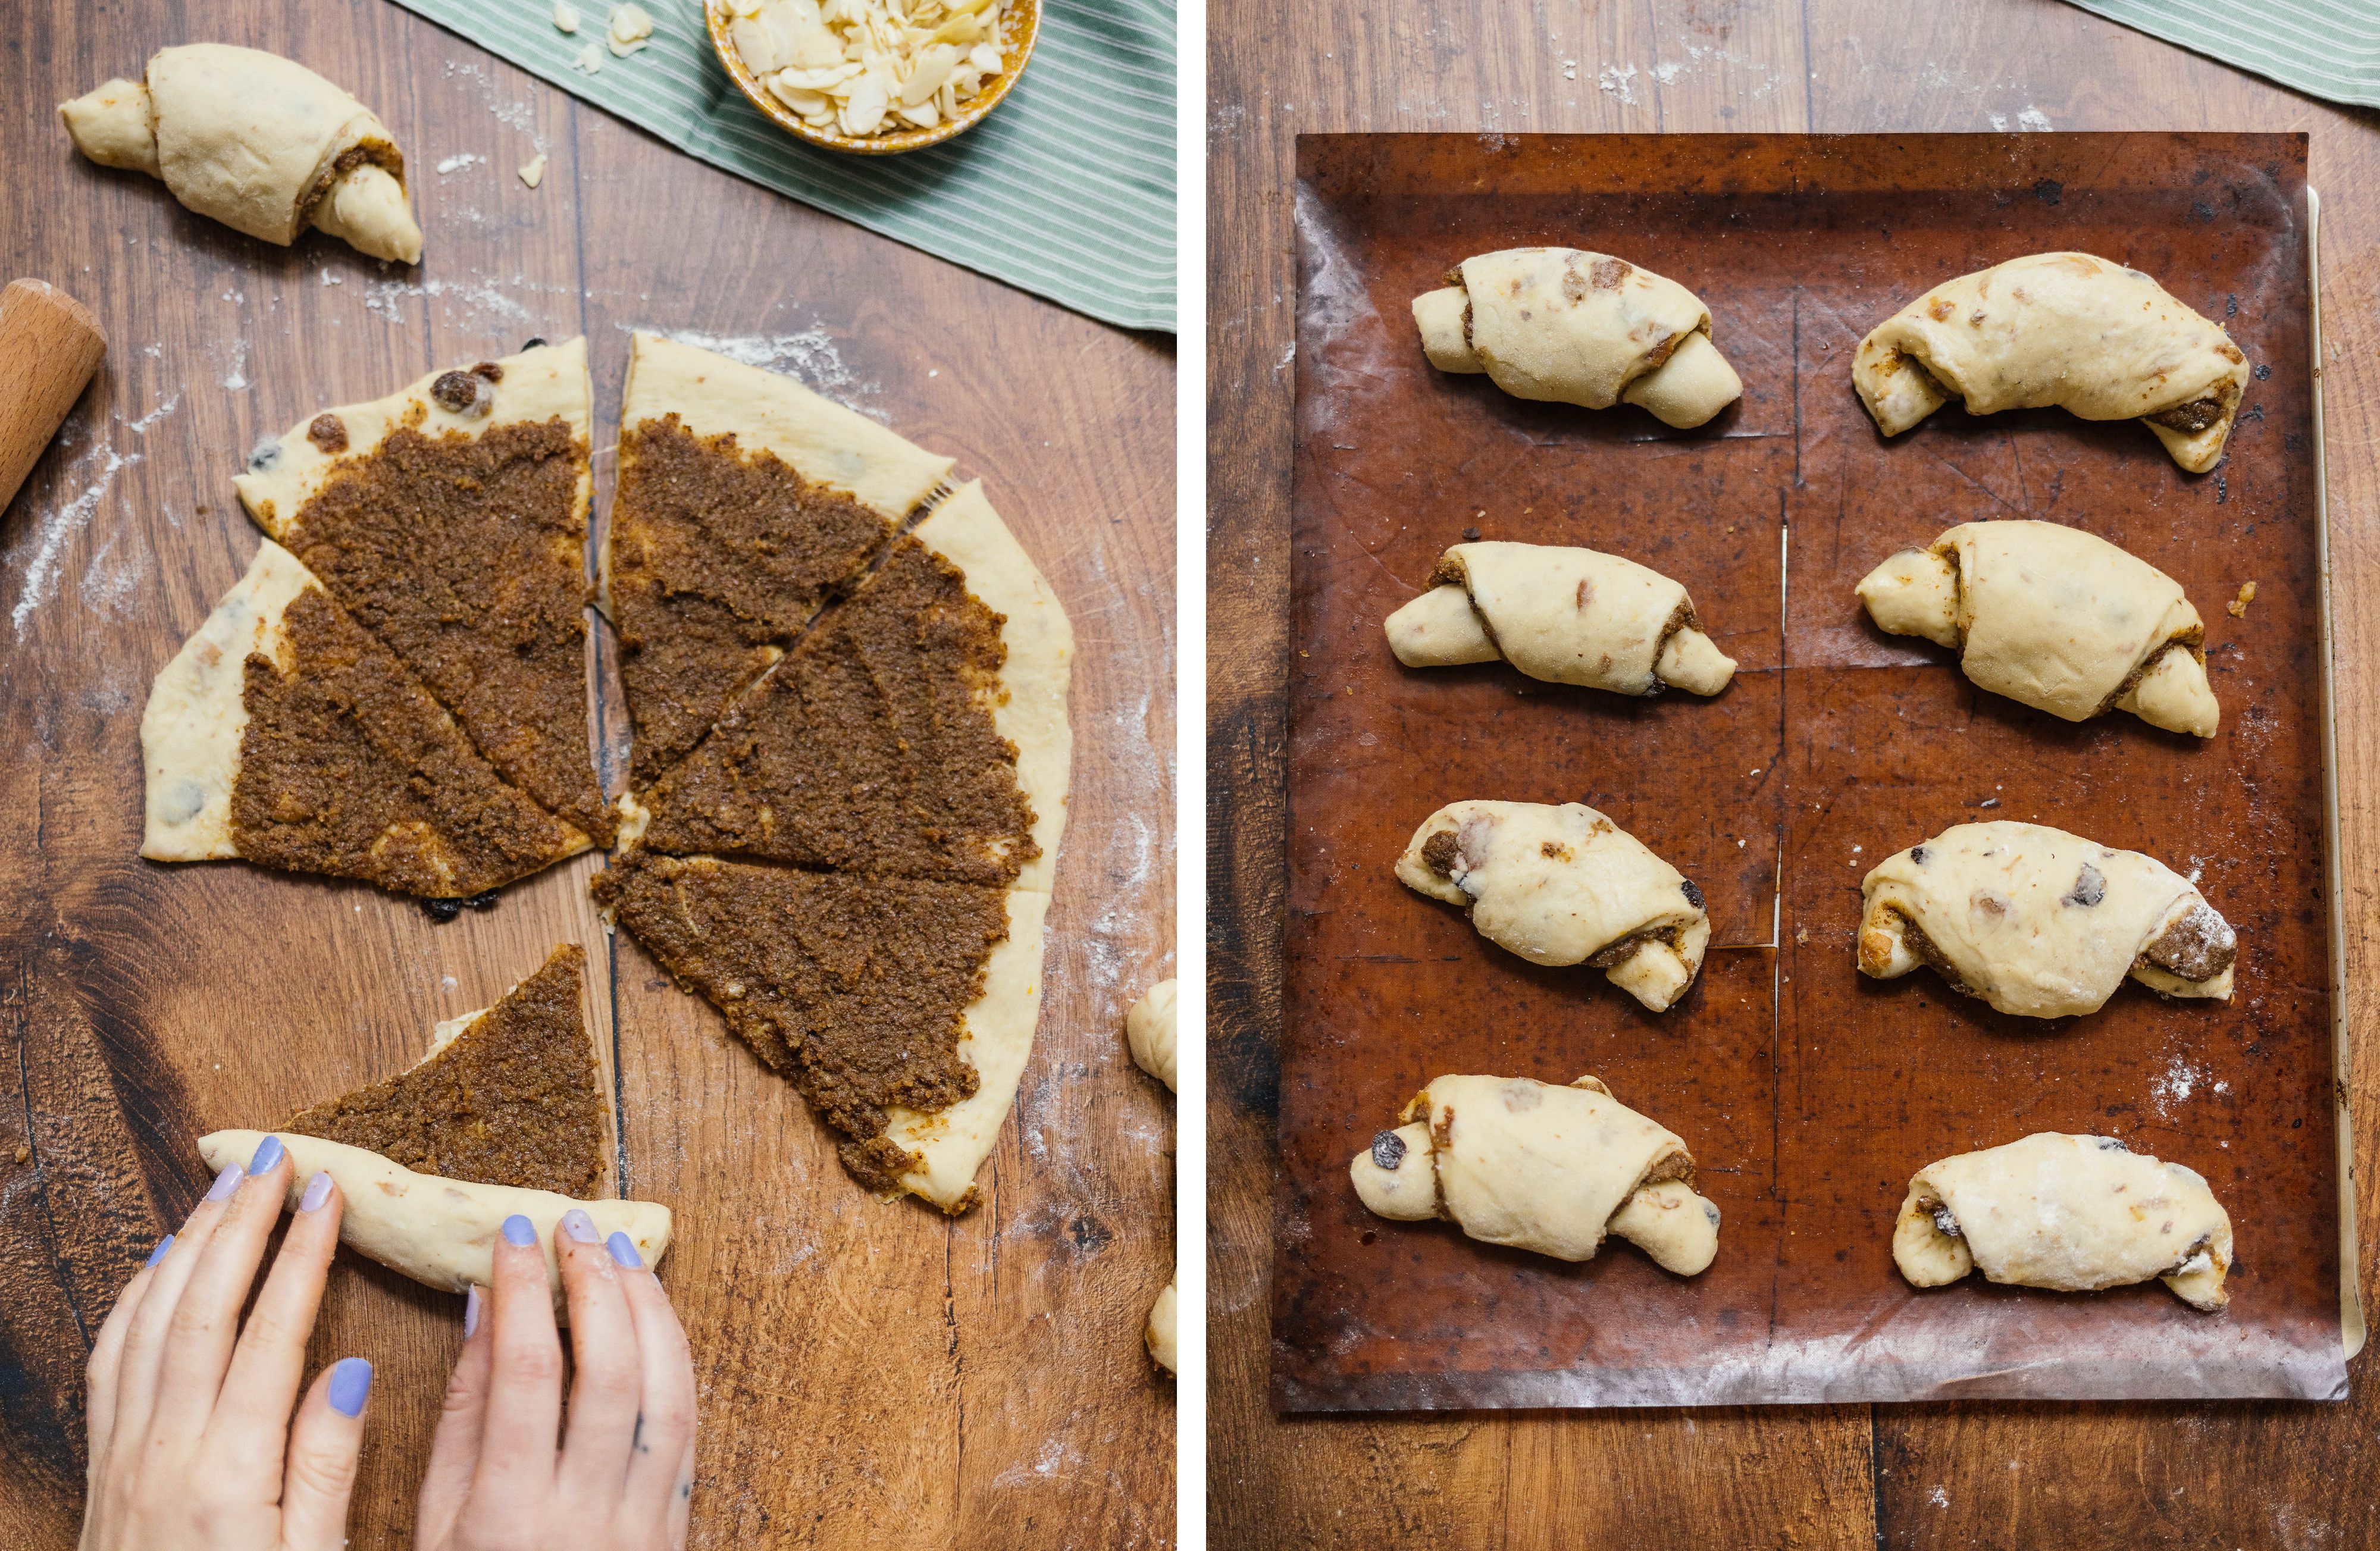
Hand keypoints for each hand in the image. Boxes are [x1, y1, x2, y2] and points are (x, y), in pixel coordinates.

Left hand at [79, 1135, 370, 1550]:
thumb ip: (326, 1465)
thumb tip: (350, 1368)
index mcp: (231, 1471)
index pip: (272, 1331)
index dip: (302, 1253)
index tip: (330, 1192)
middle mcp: (168, 1449)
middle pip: (203, 1306)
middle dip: (242, 1222)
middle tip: (276, 1158)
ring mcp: (127, 1453)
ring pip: (152, 1320)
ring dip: (190, 1243)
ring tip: (227, 1188)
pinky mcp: (104, 1465)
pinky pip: (111, 1359)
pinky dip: (135, 1299)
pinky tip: (161, 1265)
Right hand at [415, 1210, 695, 1550]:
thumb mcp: (437, 1519)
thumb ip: (461, 1413)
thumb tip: (478, 1308)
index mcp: (511, 1514)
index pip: (526, 1374)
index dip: (521, 1292)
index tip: (512, 1235)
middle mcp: (587, 1513)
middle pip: (609, 1370)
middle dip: (593, 1284)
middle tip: (572, 1224)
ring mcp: (643, 1518)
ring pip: (666, 1389)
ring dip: (646, 1308)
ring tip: (618, 1252)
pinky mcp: (678, 1520)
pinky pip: (687, 1422)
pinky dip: (673, 1356)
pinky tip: (652, 1315)